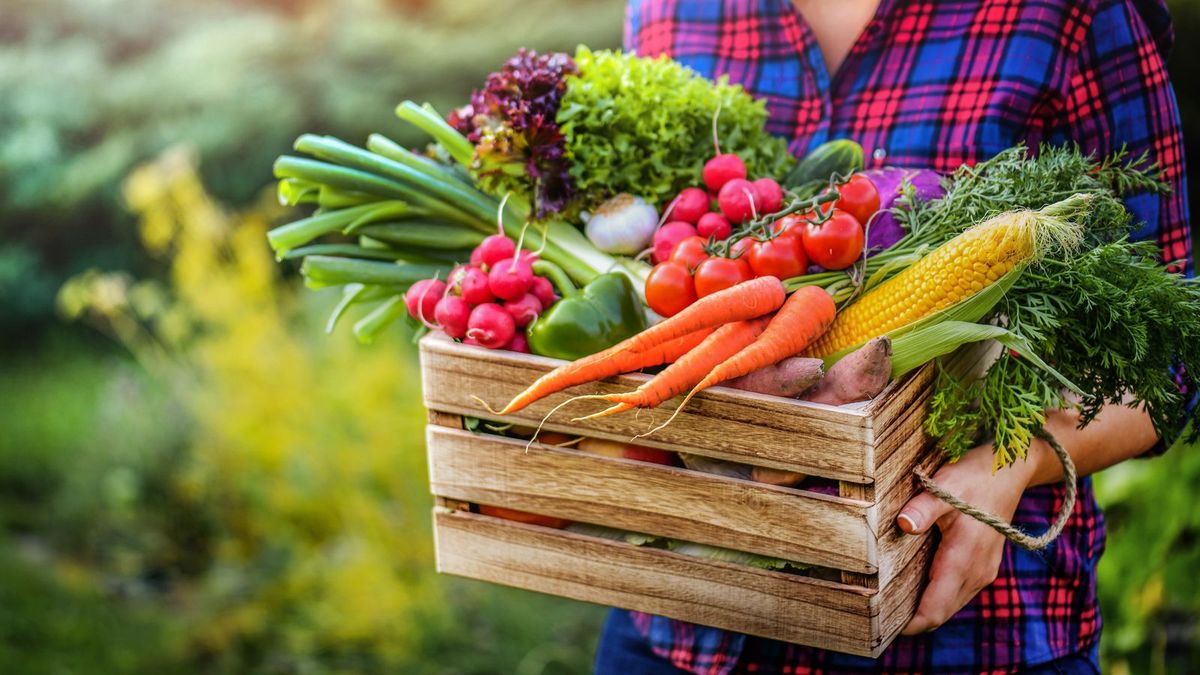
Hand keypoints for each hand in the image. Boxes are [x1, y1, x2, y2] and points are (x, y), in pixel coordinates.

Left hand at [896, 440, 1042, 634]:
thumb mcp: (945, 487)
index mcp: (964, 560)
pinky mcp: (983, 565)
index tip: (881, 626)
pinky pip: (957, 592)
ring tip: (890, 602)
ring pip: (949, 604)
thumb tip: (903, 525)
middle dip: (912, 619)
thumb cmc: (975, 478)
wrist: (1010, 472)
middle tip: (877, 616)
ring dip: (925, 608)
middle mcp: (976, 573)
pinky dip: (937, 595)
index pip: (935, 609)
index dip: (910, 624)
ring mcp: (983, 571)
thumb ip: (923, 508)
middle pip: (940, 613)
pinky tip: (914, 583)